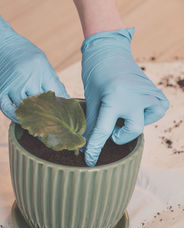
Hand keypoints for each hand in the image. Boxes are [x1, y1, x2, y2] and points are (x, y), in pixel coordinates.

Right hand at [0, 12, 68, 121]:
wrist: (0, 46)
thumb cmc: (25, 56)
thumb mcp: (42, 63)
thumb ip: (53, 82)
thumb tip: (66, 100)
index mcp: (40, 70)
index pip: (55, 94)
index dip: (61, 107)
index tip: (65, 116)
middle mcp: (26, 78)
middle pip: (41, 104)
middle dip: (49, 116)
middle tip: (53, 127)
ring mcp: (12, 86)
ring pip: (25, 109)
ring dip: (33, 118)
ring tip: (39, 126)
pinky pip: (8, 110)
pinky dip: (16, 117)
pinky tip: (22, 119)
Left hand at [81, 28, 168, 165]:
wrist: (110, 52)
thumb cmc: (96, 74)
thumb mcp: (91, 99)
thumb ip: (92, 122)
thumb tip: (86, 143)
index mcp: (114, 98)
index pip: (103, 131)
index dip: (95, 148)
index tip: (90, 161)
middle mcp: (135, 97)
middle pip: (130, 131)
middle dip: (118, 134)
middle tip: (110, 127)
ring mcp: (148, 95)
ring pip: (145, 123)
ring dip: (132, 123)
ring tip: (121, 113)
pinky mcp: (156, 92)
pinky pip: (157, 111)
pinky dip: (147, 115)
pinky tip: (135, 109)